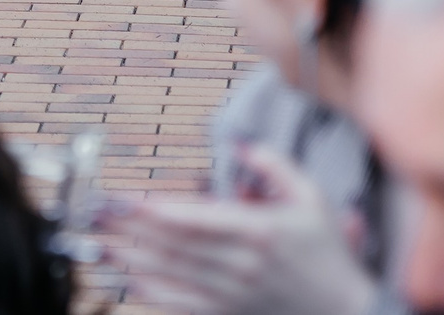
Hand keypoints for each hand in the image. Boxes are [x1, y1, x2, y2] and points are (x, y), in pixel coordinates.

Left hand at [108, 147, 377, 314]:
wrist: (345, 309)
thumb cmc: (326, 252)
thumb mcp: (311, 198)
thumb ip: (274, 166)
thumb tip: (239, 145)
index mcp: (259, 232)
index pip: (196, 219)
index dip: (157, 210)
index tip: (127, 199)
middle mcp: (241, 264)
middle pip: (174, 246)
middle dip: (131, 229)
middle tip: (98, 214)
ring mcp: (232, 293)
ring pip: (171, 274)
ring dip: (132, 259)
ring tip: (100, 243)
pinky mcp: (227, 313)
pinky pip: (180, 305)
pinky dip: (151, 293)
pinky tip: (127, 278)